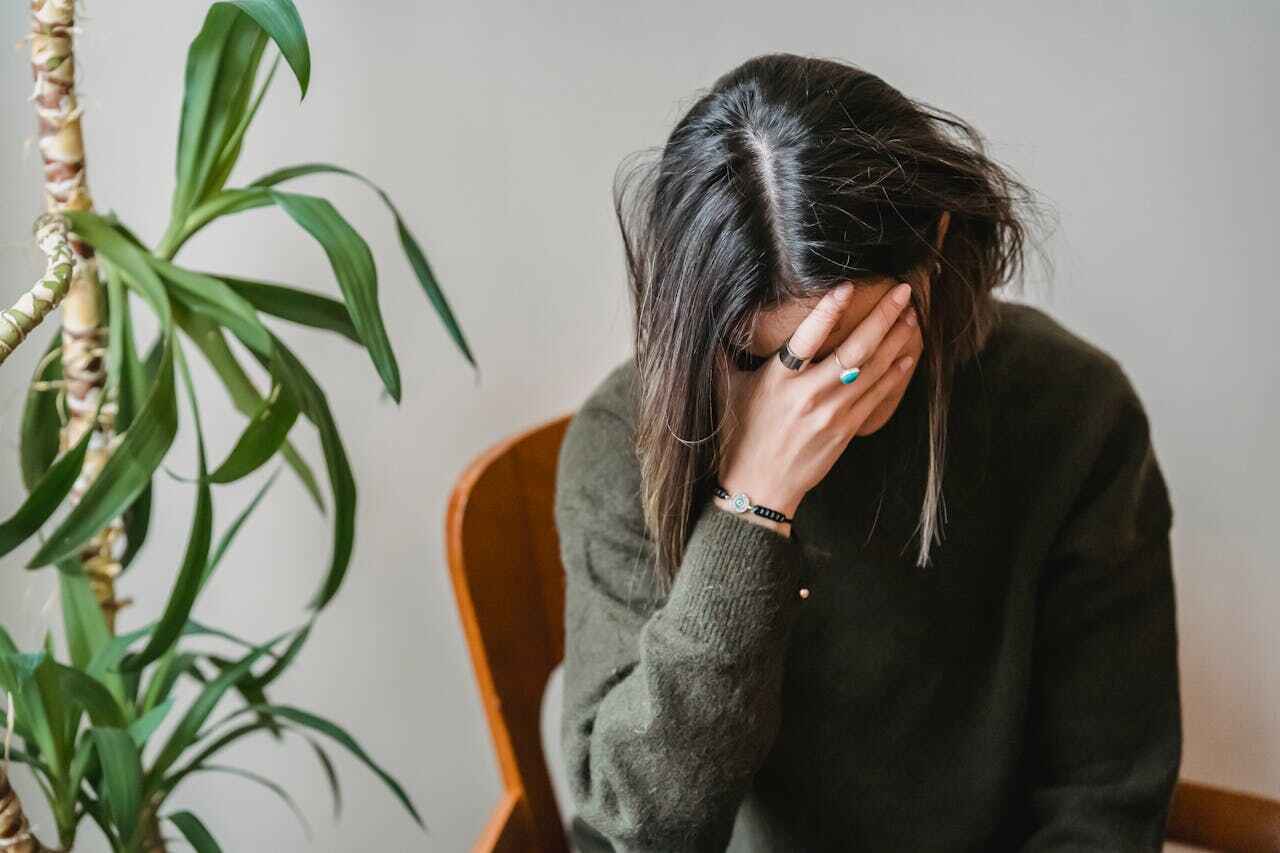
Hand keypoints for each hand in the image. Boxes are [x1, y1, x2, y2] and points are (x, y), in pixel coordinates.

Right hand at [714, 280, 920, 531]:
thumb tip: (714, 320)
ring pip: (873, 369)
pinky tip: (907, 355)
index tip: (847, 286)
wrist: (759, 487)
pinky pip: (877, 396)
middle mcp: (808, 394)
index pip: (806, 337)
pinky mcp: (845, 430)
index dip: (828, 310)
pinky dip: (894, 374)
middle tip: (903, 291)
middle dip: (882, 317)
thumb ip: (724, 354)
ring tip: (910, 315)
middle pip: (854, 350)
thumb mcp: (727, 391)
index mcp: (778, 380)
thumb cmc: (739, 436)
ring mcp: (831, 413)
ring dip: (896, 339)